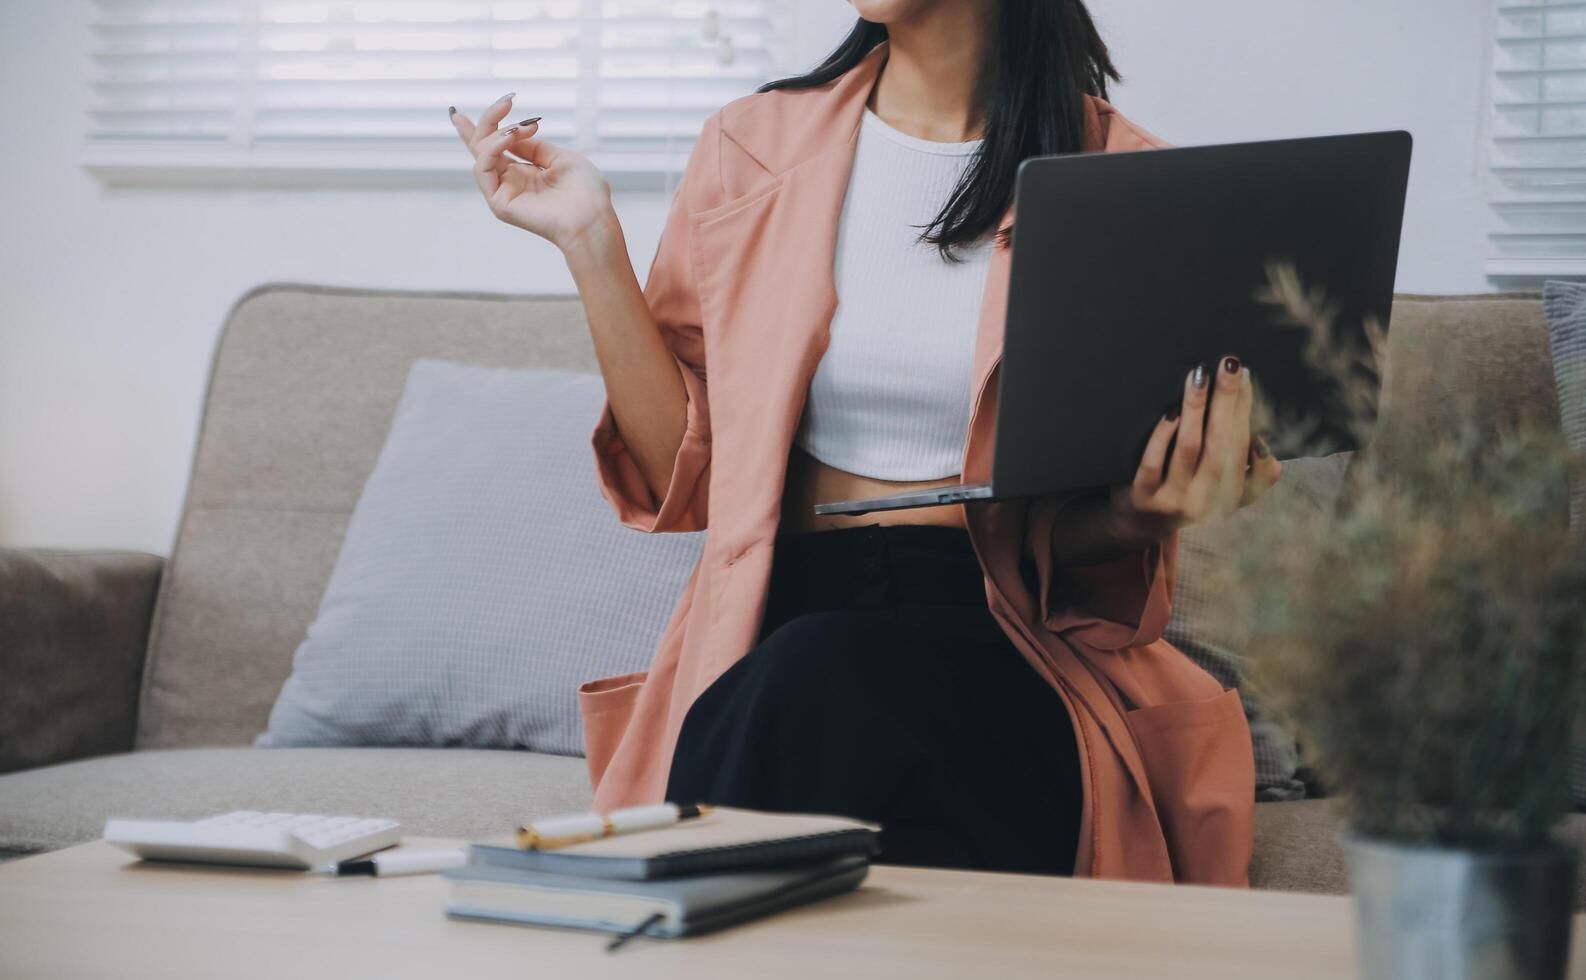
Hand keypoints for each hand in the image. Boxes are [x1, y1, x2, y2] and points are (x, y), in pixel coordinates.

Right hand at [450, 94, 614, 250]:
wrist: (593, 218)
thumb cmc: (585, 192)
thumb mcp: (559, 157)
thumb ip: (532, 146)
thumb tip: (511, 132)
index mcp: (524, 172)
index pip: (494, 148)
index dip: (476, 129)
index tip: (458, 112)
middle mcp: (510, 181)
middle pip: (482, 146)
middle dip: (490, 118)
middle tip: (508, 100)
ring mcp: (503, 192)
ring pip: (480, 153)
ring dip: (498, 132)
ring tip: (521, 126)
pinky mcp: (499, 203)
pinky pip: (482, 168)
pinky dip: (493, 147)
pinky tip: (510, 137)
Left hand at [1104, 356, 1282, 547]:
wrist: (1137, 526)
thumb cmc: (1185, 495)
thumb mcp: (1223, 494)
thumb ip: (1251, 475)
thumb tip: (1268, 451)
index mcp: (1231, 495)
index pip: (1245, 447)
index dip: (1247, 411)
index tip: (1245, 375)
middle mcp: (1206, 501)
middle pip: (1222, 445)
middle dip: (1227, 402)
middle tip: (1228, 365)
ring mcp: (1174, 501)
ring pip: (1190, 450)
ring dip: (1196, 410)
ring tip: (1198, 376)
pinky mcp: (1143, 499)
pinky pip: (1154, 464)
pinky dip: (1163, 438)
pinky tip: (1170, 414)